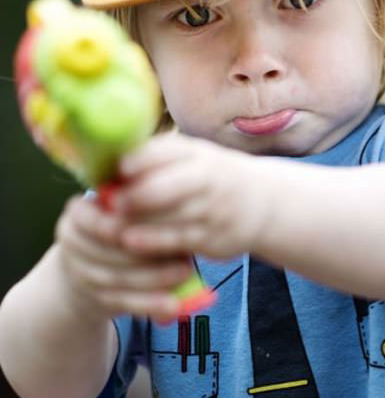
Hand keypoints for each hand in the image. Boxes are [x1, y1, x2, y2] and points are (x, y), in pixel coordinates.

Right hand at [55, 193, 193, 321]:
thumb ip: (146, 210)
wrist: (96, 266)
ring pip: (117, 277)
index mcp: (78, 213)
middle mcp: (72, 243)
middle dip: (147, 254)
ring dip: (154, 278)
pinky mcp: (94, 297)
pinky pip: (122, 301)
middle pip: (109, 250)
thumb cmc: (127, 226)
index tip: (144, 228)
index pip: (89, 218)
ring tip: (186, 274)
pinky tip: (173, 305)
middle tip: (183, 254)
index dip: (115, 225)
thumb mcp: (130, 212)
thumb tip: (173, 209)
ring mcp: (80, 272)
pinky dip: (149, 303)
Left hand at [113, 133, 263, 259]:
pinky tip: (131, 242)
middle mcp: (209, 180)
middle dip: (134, 196)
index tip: (117, 169)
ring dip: (137, 223)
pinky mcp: (214, 239)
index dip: (139, 161)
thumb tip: (111, 167)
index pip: (166, 153)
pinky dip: (152, 243)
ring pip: (168, 219)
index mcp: (200, 155)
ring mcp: (214, 211)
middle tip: (108, 202)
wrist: (264, 204)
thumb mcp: (194, 157)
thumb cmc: (214, 177)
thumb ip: (158, 159)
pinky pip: (179, 242)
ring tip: (110, 225)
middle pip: (165, 188)